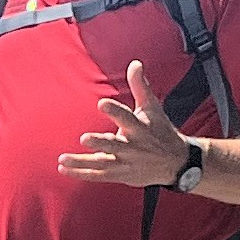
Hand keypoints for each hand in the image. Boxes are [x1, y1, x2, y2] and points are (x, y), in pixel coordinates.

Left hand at [53, 60, 193, 186]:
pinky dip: (82, 173)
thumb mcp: (152, 108)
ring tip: (63, 159)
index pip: (126, 117)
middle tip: (84, 138)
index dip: (114, 110)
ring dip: (82, 162)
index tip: (102, 103)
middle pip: (114, 145)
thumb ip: (140, 86)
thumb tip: (135, 63)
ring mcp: (125, 162)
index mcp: (140, 128)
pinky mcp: (120, 175)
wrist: (176, 163)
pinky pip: (99, 176)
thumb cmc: (160, 130)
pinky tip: (64, 168)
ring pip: (102, 163)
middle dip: (100, 142)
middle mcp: (132, 147)